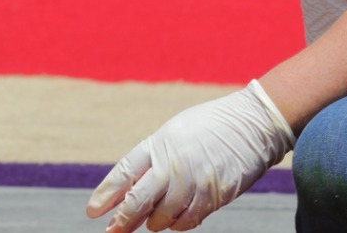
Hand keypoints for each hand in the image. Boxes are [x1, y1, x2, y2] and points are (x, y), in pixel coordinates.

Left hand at [87, 81, 293, 232]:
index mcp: (160, 143)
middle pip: (138, 201)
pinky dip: (179, 224)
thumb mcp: (176, 133)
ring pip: (162, 217)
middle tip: (114, 232)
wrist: (254, 124)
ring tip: (153, 221)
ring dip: (154, 223)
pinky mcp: (213, 196)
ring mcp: (193, 181)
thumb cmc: (211, 127)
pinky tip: (177, 220)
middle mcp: (173, 163)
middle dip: (123, 221)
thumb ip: (154, 161)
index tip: (93, 212)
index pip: (125, 172)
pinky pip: (187, 221)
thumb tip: (129, 192)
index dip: (106, 195)